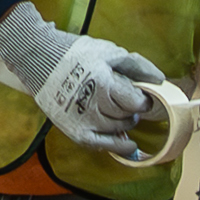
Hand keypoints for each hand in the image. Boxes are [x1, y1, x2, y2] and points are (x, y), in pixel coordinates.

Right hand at [0, 2, 166, 156]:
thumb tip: (159, 79)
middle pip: (127, 117)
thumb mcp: (108, 51)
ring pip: (117, 130)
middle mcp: (94, 105)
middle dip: (132, 110)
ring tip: (120, 112)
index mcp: (104, 83)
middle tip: (129, 102)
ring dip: (124, 123)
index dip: (144, 100)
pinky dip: (118, 147)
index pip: (136, 102)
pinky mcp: (74, 130)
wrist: (39, 61)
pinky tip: (129, 145)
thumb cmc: (76, 54)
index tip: (143, 96)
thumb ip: (136, 65)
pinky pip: (100, 146)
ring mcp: (83, 120)